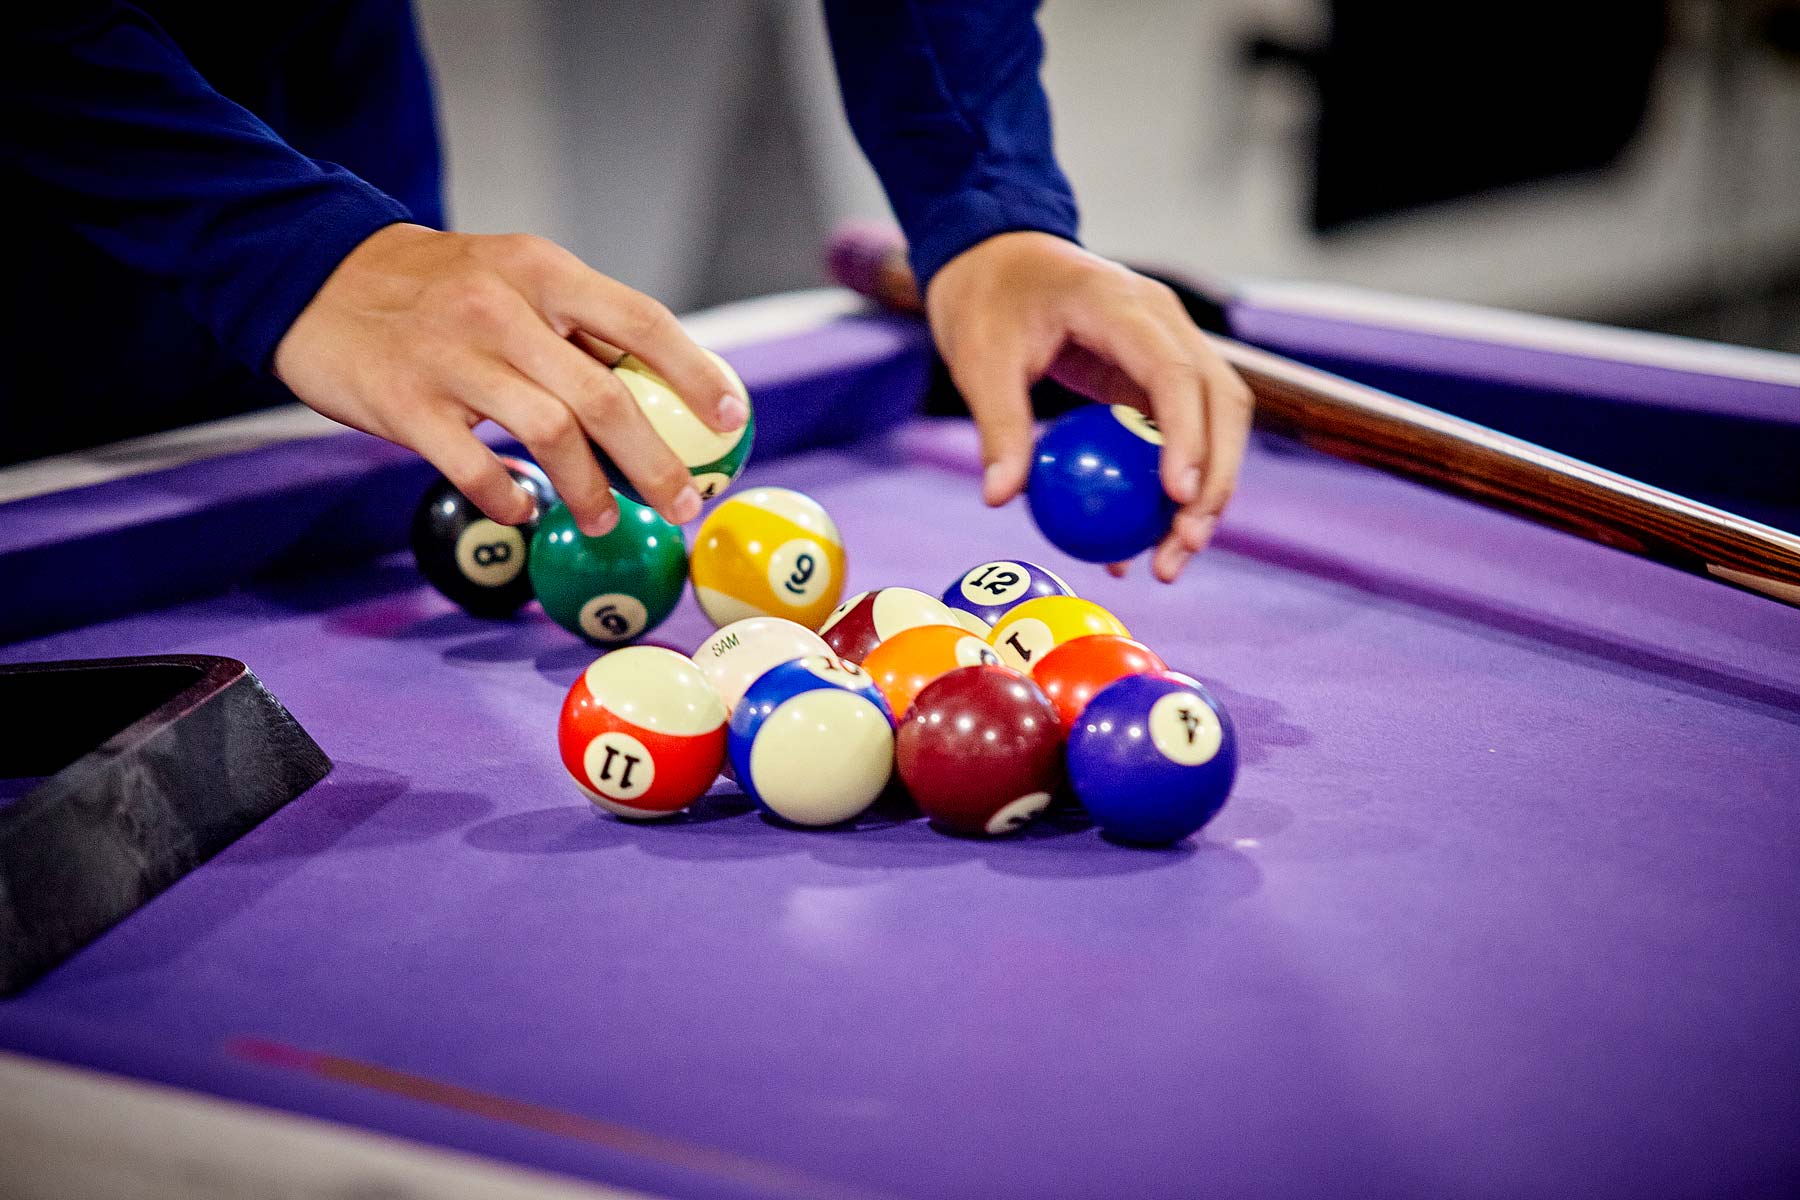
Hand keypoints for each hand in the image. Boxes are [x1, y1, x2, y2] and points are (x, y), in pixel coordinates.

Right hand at [273, 223, 747, 534]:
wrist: (312, 277)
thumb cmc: (436, 290)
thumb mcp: (511, 277)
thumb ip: (577, 326)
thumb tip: (666, 390)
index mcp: (541, 270)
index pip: (640, 320)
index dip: (695, 373)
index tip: (731, 420)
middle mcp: (501, 307)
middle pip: (604, 395)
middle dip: (655, 462)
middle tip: (683, 505)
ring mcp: (450, 355)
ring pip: (548, 433)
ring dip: (589, 488)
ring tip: (605, 521)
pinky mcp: (403, 402)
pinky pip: (472, 465)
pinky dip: (507, 497)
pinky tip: (523, 511)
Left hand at [924, 232, 1252, 581]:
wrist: (995, 254)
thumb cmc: (986, 298)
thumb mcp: (979, 358)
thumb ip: (998, 423)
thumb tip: (1000, 497)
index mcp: (1124, 305)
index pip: (1176, 372)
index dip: (1188, 437)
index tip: (1178, 499)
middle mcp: (1165, 323)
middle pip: (1222, 404)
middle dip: (1215, 482)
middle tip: (1181, 548)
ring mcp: (1170, 347)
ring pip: (1217, 424)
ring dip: (1206, 494)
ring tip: (1170, 561)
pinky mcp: (1158, 376)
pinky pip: (1181, 434)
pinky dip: (1173, 487)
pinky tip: (1143, 544)